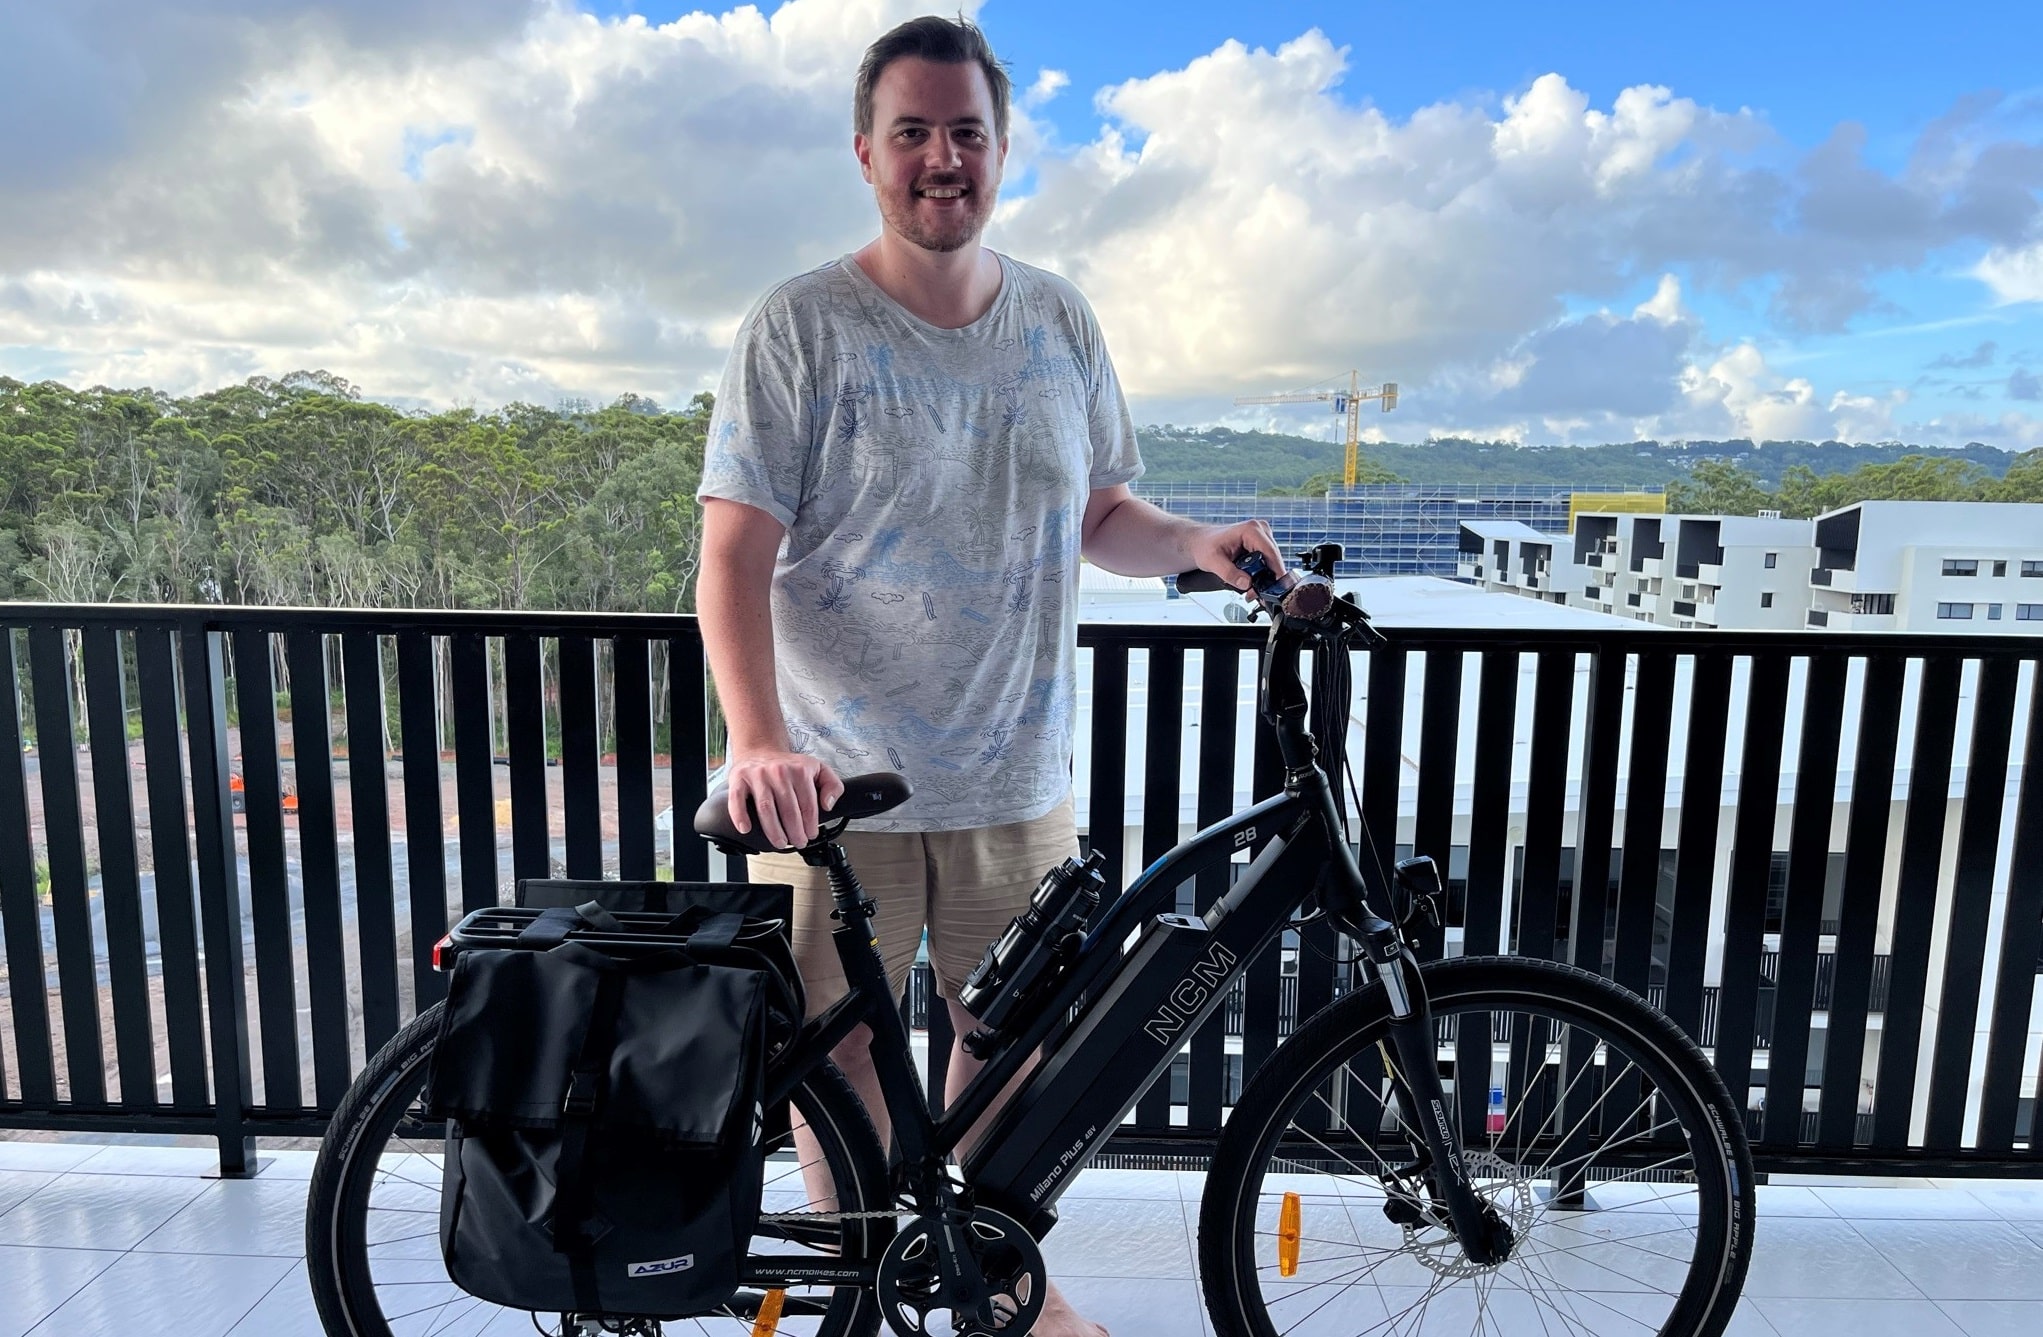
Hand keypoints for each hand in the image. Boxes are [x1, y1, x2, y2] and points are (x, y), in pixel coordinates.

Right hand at [724, 748, 844, 849]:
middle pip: (788, 810)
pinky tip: (746, 828)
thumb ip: (833, 786)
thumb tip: (827, 805)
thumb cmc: (789, 766)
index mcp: (800, 771)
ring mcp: (758, 775)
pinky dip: (740, 816)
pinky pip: (737, 799)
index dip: (810, 825)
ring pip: (766, 809)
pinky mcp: (739, 778)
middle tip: (797, 842)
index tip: (810, 835)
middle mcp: (779, 772)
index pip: (808, 805)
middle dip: (795, 832)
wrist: (761, 750)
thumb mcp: (818, 769)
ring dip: (774, 831)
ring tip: (780, 842)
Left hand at [1188, 518, 1284, 591]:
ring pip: (1272, 562)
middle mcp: (1260, 530)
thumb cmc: (1204, 546)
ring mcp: (1262, 536)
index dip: (1275, 573)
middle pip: (1274, 559)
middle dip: (1267, 579)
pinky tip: (1251, 581)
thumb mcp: (1212, 562)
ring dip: (1264, 578)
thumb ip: (1229, 573)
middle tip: (1253, 594)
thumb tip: (1247, 584)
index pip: (1271, 553)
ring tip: (1250, 590)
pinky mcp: (1261, 544)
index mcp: (1251, 530)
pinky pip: (1268, 562)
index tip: (1273, 590)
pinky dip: (1261, 574)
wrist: (1200, 542)